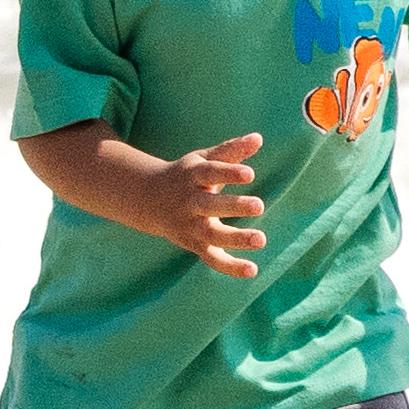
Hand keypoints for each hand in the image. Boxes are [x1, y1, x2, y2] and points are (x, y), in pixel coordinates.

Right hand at [152, 135, 263, 270]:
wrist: (147, 198)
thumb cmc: (185, 176)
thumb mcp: (203, 160)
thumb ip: (231, 150)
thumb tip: (259, 138)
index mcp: (192, 177)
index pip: (211, 173)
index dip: (229, 173)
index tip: (250, 174)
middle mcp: (190, 202)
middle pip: (210, 205)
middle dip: (234, 206)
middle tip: (259, 205)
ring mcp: (190, 226)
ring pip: (212, 235)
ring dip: (235, 238)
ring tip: (261, 239)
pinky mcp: (195, 245)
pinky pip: (212, 259)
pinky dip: (230, 267)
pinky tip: (252, 270)